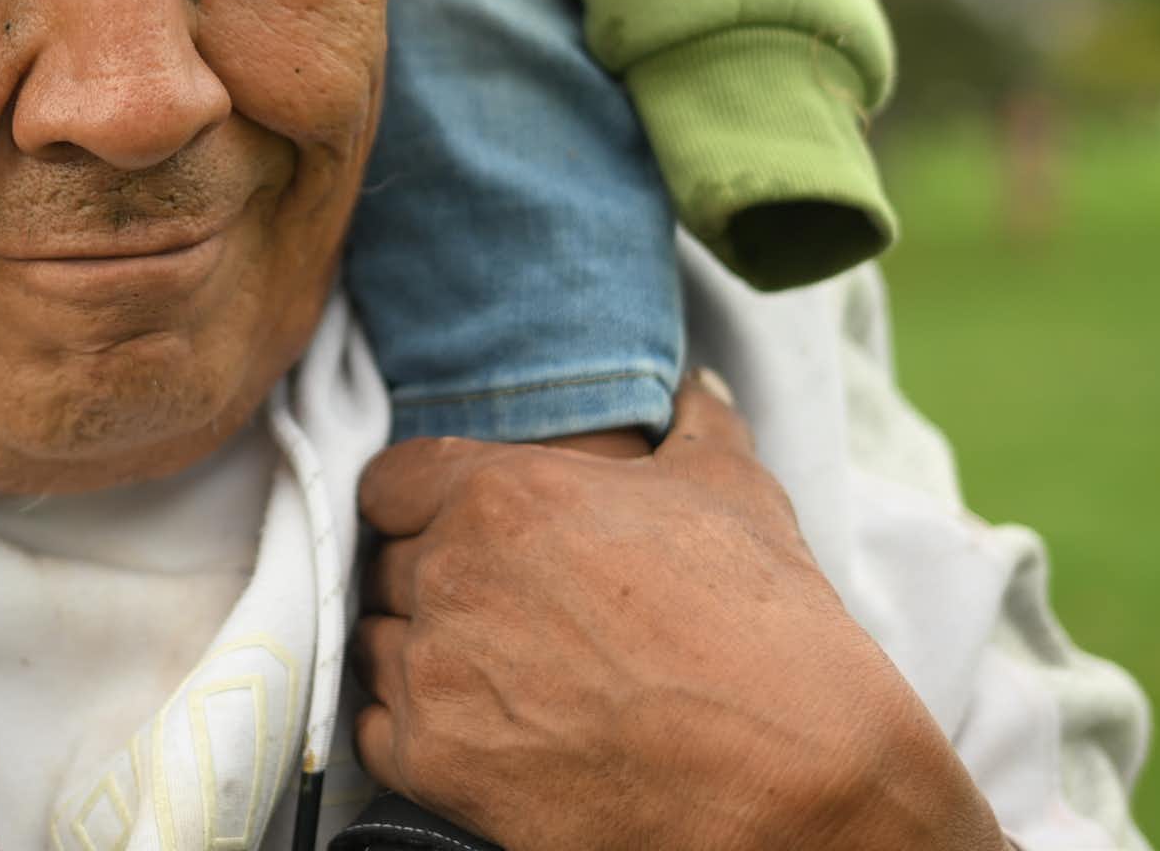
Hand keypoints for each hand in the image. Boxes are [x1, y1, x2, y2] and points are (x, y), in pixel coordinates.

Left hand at [353, 372, 1005, 850]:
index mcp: (502, 494)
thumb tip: (698, 386)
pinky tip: (480, 732)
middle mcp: (452, 574)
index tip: (448, 529)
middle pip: (385, 568)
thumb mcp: (735, 493)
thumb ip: (697, 422)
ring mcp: (435, 673)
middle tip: (497, 613)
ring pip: (376, 649)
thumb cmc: (764, 625)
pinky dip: (414, 734)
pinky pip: (374, 734)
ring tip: (496, 675)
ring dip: (418, 658)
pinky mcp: (433, 763)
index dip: (417, 505)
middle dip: (430, 585)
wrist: (786, 772)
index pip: (389, 482)